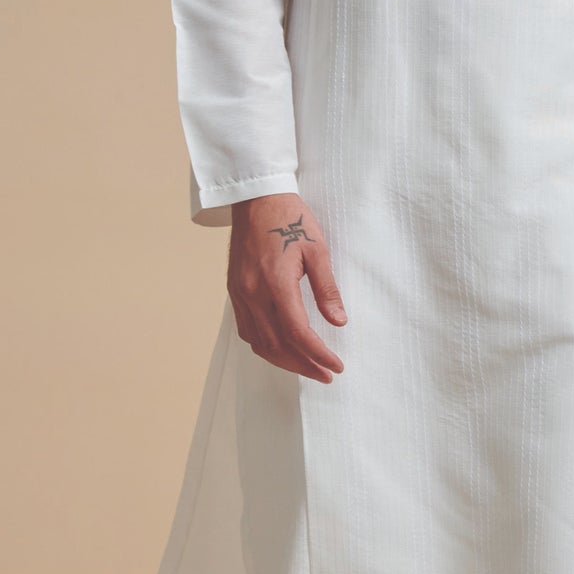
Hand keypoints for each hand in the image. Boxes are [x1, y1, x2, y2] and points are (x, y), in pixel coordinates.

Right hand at [227, 193, 347, 381]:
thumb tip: (339, 322)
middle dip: (304, 365)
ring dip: (284, 361)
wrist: (256, 199)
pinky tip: (282, 349)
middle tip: (327, 374)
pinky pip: (247, 331)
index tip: (336, 365)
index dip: (318, 354)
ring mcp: (240, 294)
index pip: (298, 332)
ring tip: (308, 367)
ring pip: (259, 343)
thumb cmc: (290, 219)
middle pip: (277, 345)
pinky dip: (265, 346)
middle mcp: (253, 293)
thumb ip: (327, 288)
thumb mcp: (317, 250)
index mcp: (276, 282)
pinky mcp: (234, 292)